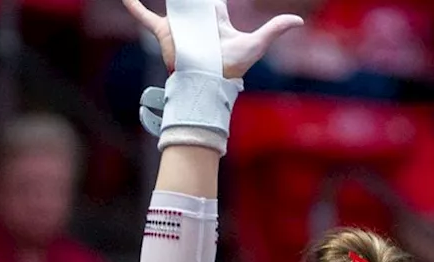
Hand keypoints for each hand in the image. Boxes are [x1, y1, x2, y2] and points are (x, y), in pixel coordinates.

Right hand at [123, 0, 302, 78]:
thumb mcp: (255, 43)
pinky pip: (144, 18)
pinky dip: (134, 6)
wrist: (210, 82)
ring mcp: (179, 27)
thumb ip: (275, 29)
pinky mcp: (164, 33)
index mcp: (216, 21)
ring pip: (169, 3)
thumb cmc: (232, 65)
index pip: (214, 1)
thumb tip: (298, 20)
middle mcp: (196, 23)